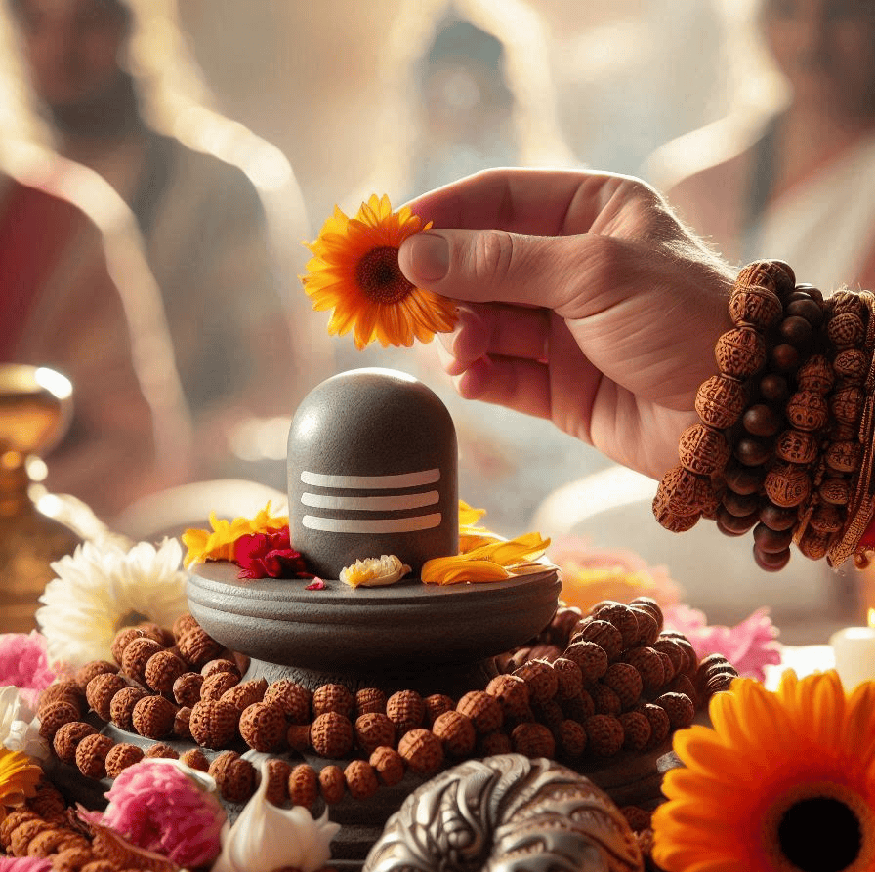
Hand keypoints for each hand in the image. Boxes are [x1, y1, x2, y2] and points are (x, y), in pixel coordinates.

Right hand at [397, 169, 734, 479]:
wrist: (737, 415)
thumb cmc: (682, 319)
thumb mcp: (592, 272)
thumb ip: (500, 263)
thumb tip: (414, 254)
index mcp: (594, 213)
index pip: (500, 199)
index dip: (443, 214)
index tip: (391, 235)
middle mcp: (575, 268)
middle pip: (484, 265)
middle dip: (446, 285)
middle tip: (404, 303)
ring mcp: (566, 330)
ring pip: (487, 323)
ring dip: (463, 336)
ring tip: (460, 351)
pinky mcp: (560, 387)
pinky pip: (503, 374)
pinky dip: (481, 376)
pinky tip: (472, 380)